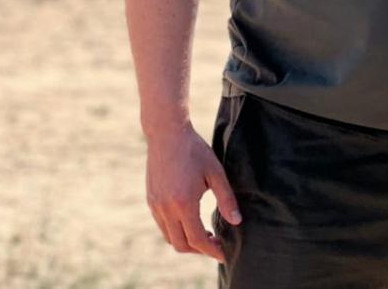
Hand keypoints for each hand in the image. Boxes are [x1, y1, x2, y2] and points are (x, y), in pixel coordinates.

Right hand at [144, 122, 241, 260]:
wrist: (167, 134)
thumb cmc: (195, 150)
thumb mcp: (216, 172)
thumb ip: (226, 199)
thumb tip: (236, 222)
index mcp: (184, 203)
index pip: (197, 239)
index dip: (211, 250)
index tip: (223, 253)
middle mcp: (166, 208)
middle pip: (181, 245)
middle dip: (199, 250)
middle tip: (215, 244)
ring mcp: (156, 205)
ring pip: (169, 237)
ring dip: (186, 242)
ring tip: (204, 234)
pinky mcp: (151, 200)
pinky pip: (162, 225)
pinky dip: (176, 231)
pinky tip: (189, 221)